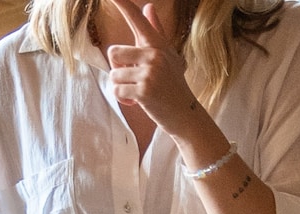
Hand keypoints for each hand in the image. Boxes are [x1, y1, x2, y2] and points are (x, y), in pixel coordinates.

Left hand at [104, 0, 206, 140]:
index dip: (122, 3)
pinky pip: (117, 90)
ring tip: (138, 92)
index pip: (136, 18)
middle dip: (118, 69)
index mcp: (157, 45)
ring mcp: (150, 72)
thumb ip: (156, 31)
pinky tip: (137, 102)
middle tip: (135, 80)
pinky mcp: (144, 91)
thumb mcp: (168, 56)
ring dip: (122, 87)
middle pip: (113, 52)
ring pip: (114, 74)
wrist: (186, 116)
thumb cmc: (174, 85)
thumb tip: (149, 7)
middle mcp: (154, 55)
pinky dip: (123, 99)